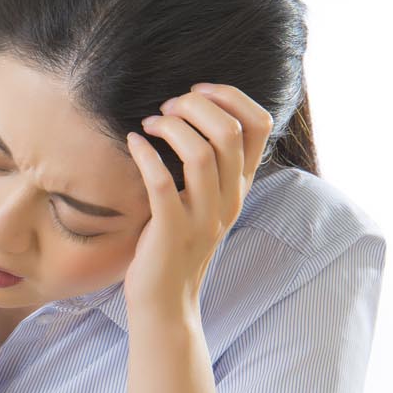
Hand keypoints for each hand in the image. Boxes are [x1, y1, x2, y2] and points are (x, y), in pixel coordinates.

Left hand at [122, 83, 272, 319]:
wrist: (165, 301)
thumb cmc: (176, 243)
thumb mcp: (204, 201)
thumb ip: (211, 165)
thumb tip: (192, 110)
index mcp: (240, 186)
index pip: (260, 125)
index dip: (230, 96)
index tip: (196, 91)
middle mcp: (229, 200)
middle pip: (229, 132)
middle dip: (195, 106)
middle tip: (166, 108)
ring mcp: (203, 218)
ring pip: (202, 154)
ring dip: (171, 127)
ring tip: (149, 124)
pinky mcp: (171, 232)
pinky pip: (162, 184)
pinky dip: (146, 155)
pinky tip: (132, 142)